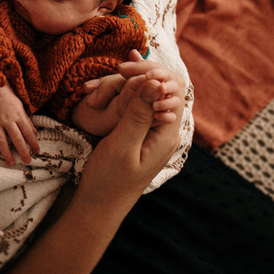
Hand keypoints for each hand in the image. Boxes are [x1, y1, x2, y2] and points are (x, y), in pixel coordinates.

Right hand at [0, 82, 39, 164]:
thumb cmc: (7, 95)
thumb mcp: (20, 105)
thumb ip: (27, 120)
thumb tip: (34, 132)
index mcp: (17, 115)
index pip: (28, 132)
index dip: (33, 142)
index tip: (37, 151)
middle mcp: (7, 120)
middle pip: (16, 139)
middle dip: (23, 151)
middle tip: (27, 161)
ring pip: (1, 141)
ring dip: (6, 154)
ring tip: (11, 163)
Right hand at [77, 75, 181, 211]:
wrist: (99, 206)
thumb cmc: (109, 180)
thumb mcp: (121, 145)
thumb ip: (139, 113)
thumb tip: (156, 80)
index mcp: (167, 134)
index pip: (174, 89)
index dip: (153, 72)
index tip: (124, 69)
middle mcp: (167, 131)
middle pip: (167, 88)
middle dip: (146, 72)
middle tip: (120, 67)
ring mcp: (156, 132)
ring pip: (155, 94)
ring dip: (138, 80)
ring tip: (118, 70)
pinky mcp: (143, 133)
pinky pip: (144, 104)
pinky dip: (132, 90)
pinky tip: (120, 79)